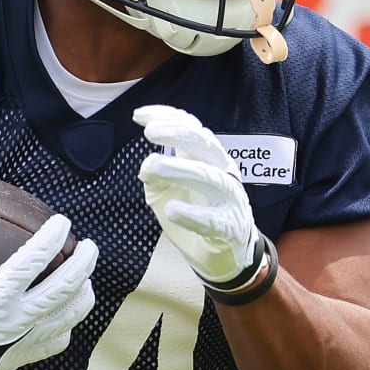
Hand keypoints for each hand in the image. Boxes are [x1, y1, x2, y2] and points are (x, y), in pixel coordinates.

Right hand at [0, 201, 97, 369]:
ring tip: (87, 280)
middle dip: (83, 263)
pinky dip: (66, 327)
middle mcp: (16, 320)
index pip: (35, 260)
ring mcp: (22, 342)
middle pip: (64, 288)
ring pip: (68, 317)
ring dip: (83, 296)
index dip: (52, 237)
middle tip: (90, 245)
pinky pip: (55, 343)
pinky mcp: (20, 358)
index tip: (63, 221)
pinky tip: (65, 318)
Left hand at [134, 104, 259, 287]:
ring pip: (212, 176)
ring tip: (155, 166)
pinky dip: (193, 214)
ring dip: (183, 168)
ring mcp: (230, 198)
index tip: (139, 116)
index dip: (167, 117)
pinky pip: (214, 219)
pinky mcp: (230, 227)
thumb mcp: (165, 193)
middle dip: (177, 134)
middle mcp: (222, 171)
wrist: (224, 253)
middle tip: (150, 133)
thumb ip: (154, 178)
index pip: (191, 128)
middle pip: (205, 143)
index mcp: (207, 157)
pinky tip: (172, 210)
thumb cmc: (196, 214)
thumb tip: (146, 165)